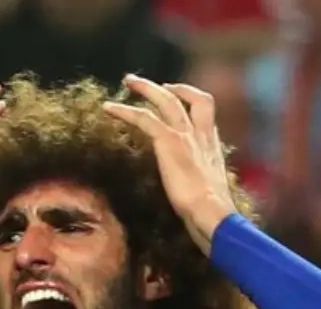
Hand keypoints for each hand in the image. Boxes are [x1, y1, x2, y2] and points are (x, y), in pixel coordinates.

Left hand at [103, 75, 237, 252]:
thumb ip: (203, 188)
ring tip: (127, 81)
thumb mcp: (210, 196)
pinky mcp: (169, 142)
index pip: (205, 112)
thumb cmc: (213, 216)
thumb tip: (199, 200)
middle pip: (188, 98)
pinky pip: (143, 118)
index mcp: (212, 148)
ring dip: (145, 88)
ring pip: (165, 100)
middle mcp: (202, 136)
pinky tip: (107, 108)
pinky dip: (124, 110)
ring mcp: (186, 136)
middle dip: (167, 87)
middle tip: (146, 83)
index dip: (190, 99)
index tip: (175, 96)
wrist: (212, 215)